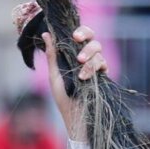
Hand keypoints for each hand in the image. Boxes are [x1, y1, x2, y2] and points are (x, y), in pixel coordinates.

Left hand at [45, 24, 105, 140]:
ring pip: (99, 53)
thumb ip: (53, 54)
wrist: (74, 117)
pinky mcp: (103, 77)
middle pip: (94, 41)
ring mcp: (96, 67)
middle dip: (88, 45)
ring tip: (81, 75)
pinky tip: (86, 78)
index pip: (83, 35)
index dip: (82, 31)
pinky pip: (104, 65)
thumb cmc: (63, 97)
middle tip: (79, 56)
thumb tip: (45, 33)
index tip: (74, 36)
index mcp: (75, 54)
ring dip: (90, 61)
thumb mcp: (55, 75)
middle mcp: (87, 58)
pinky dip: (95, 69)